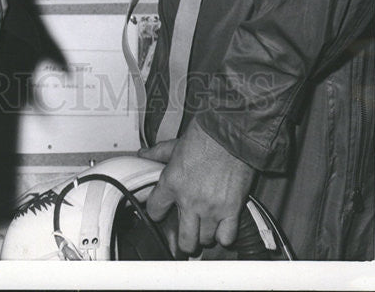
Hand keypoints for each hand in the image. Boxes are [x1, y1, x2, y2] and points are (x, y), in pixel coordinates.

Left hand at [142, 119, 255, 255]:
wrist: (229, 134)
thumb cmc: (203, 137)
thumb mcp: (175, 144)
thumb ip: (157, 153)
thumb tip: (143, 155)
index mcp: (171, 183)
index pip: (155, 211)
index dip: (158, 212)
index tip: (163, 212)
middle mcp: (189, 200)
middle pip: (184, 240)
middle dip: (185, 240)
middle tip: (187, 233)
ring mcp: (211, 208)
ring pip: (204, 240)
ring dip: (205, 234)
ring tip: (205, 225)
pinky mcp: (231, 209)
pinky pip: (226, 238)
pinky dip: (224, 235)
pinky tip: (222, 226)